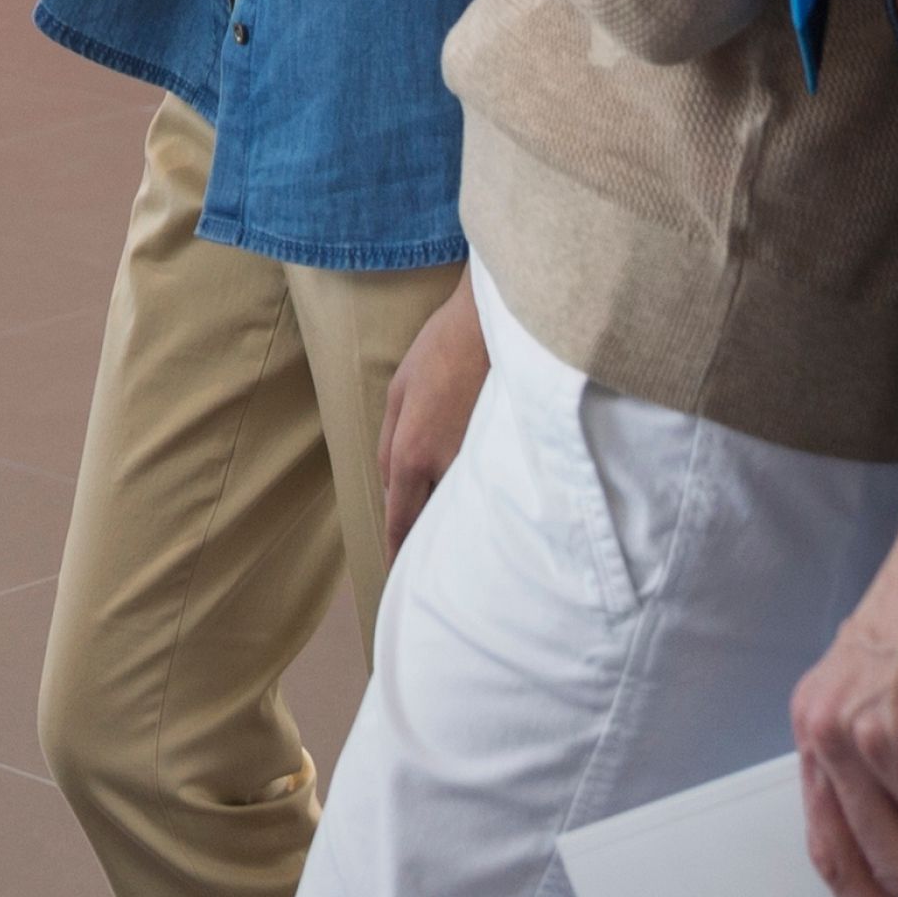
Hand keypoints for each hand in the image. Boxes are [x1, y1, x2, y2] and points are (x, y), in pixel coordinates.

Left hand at [377, 288, 486, 551]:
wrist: (499, 322)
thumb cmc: (442, 350)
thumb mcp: (398, 391)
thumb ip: (389, 445)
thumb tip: (390, 487)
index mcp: (414, 452)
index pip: (403, 518)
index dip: (399, 550)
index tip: (398, 574)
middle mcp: (448, 465)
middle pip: (435, 518)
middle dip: (430, 540)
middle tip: (427, 565)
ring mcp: (482, 462)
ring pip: (464, 505)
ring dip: (458, 519)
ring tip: (457, 540)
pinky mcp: (508, 453)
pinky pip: (489, 487)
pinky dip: (483, 497)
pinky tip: (486, 503)